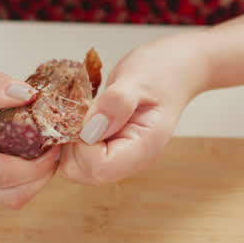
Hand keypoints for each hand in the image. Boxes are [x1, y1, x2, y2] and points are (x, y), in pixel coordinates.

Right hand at [0, 50, 59, 208]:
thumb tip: (26, 95)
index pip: (1, 174)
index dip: (36, 167)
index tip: (54, 146)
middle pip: (6, 198)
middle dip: (38, 179)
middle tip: (54, 150)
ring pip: (3, 198)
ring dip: (30, 181)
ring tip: (43, 150)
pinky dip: (18, 177)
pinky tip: (27, 151)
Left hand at [59, 35, 209, 184]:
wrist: (174, 70)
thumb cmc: (161, 71)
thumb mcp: (138, 78)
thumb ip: (117, 102)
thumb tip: (90, 128)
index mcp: (143, 148)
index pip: (98, 166)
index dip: (81, 144)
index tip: (83, 114)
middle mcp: (130, 159)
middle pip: (83, 172)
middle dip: (70, 145)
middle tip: (78, 111)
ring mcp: (118, 155)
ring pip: (76, 166)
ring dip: (69, 140)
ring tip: (81, 110)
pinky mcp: (107, 147)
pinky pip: (78, 153)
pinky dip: (71, 136)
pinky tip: (81, 115)